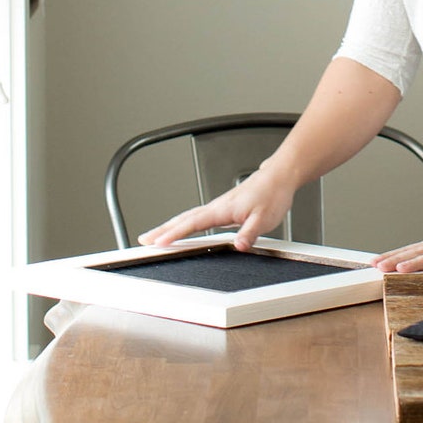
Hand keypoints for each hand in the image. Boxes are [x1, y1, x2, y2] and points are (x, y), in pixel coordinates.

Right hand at [139, 164, 292, 252]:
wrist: (279, 177)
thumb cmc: (272, 194)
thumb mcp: (265, 218)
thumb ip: (250, 233)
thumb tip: (238, 246)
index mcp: (222, 209)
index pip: (192, 223)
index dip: (174, 234)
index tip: (157, 242)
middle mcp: (216, 207)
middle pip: (183, 219)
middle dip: (162, 230)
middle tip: (143, 240)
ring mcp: (218, 207)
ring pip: (188, 217)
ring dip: (170, 226)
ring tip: (155, 236)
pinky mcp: (223, 208)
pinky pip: (197, 217)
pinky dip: (184, 223)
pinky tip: (183, 228)